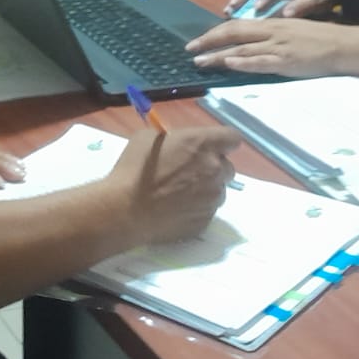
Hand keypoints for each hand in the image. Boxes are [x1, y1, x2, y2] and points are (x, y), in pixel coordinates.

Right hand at [101, 127, 242, 245]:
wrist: (126, 210)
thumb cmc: (134, 169)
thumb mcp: (148, 138)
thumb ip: (175, 139)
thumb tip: (180, 145)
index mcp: (202, 145)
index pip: (232, 137)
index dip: (223, 142)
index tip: (210, 147)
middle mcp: (215, 170)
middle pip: (227, 167)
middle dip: (212, 168)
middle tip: (189, 173)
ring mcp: (213, 198)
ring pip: (217, 191)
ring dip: (205, 190)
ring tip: (178, 195)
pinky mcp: (205, 221)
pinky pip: (206, 211)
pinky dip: (195, 209)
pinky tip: (174, 210)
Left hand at [187, 17, 348, 77]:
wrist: (342, 45)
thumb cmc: (317, 39)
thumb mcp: (290, 31)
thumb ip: (270, 35)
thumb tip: (248, 42)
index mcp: (271, 24)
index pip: (236, 26)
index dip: (214, 33)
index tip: (198, 42)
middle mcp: (271, 32)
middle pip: (233, 34)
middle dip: (209, 42)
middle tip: (189, 51)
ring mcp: (277, 46)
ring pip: (242, 48)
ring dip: (218, 55)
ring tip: (200, 61)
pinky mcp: (286, 61)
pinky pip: (261, 61)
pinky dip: (243, 62)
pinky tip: (229, 64)